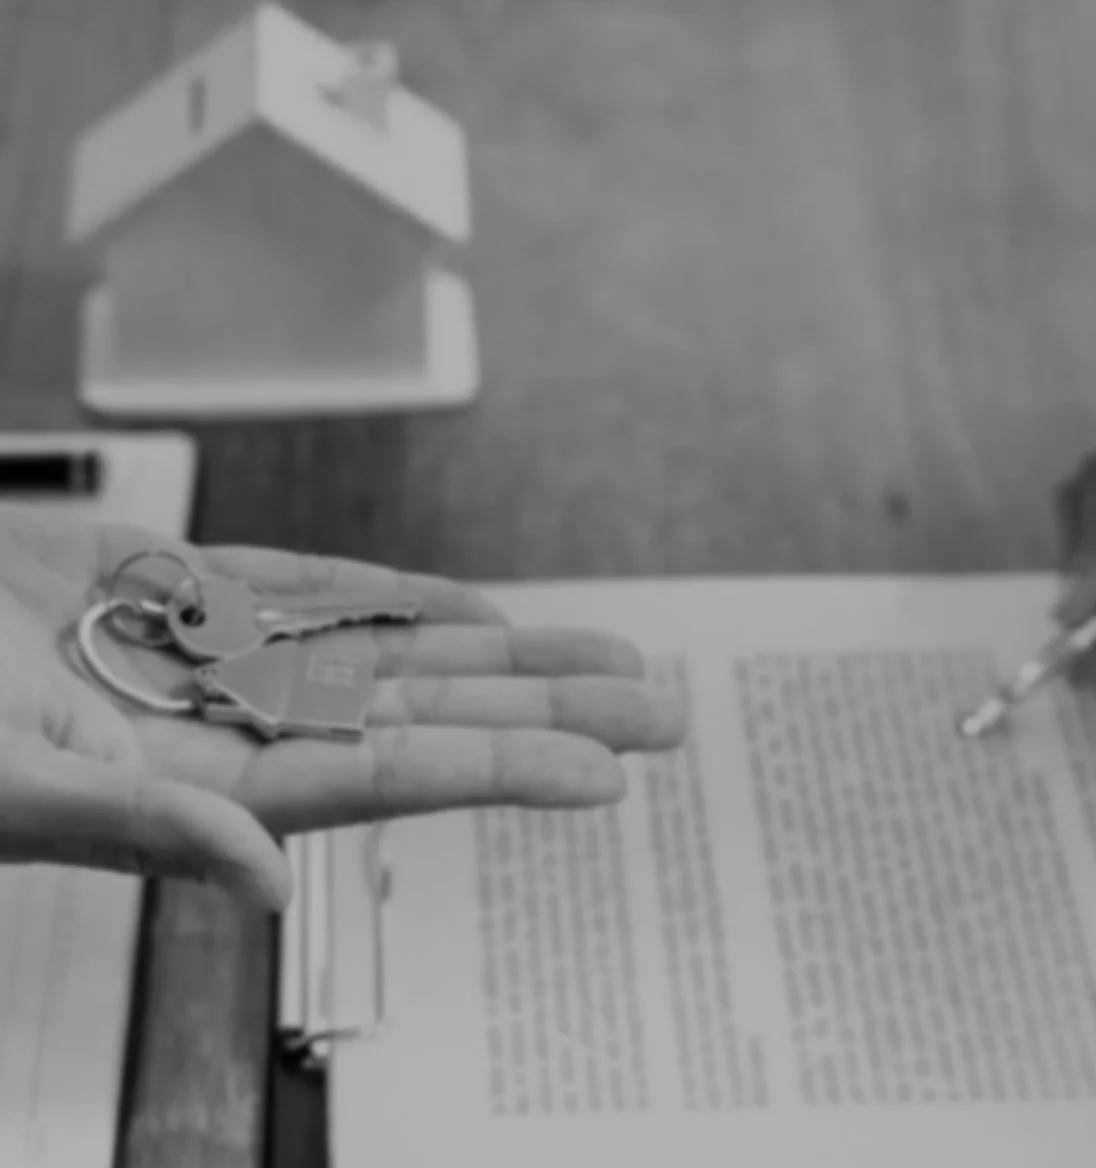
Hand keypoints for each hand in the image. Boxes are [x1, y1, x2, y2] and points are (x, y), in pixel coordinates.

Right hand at [0, 506, 685, 908]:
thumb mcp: (11, 779)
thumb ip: (139, 827)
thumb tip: (255, 872)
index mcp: (215, 785)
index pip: (400, 777)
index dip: (507, 769)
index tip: (608, 772)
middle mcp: (245, 724)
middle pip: (436, 715)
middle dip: (553, 708)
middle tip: (661, 705)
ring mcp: (229, 656)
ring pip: (403, 651)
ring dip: (506, 652)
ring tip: (608, 652)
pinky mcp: (192, 593)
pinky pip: (323, 595)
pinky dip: (402, 597)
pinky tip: (473, 610)